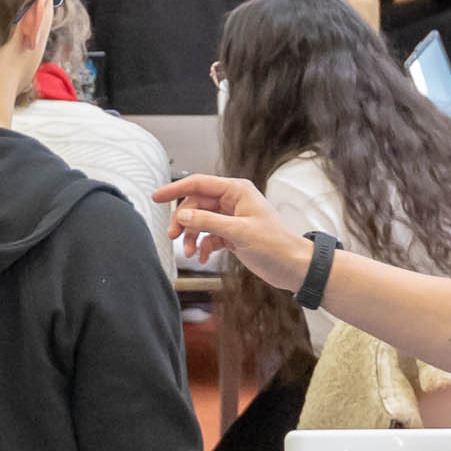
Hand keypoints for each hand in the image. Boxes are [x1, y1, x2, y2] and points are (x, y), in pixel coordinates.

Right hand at [153, 174, 309, 288]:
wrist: (293, 266)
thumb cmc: (276, 245)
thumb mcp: (239, 231)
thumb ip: (208, 221)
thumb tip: (182, 215)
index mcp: (236, 191)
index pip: (198, 184)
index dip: (175, 189)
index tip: (157, 196)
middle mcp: (232, 201)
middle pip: (196, 205)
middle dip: (184, 222)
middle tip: (174, 237)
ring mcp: (231, 218)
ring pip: (200, 222)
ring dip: (192, 237)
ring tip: (191, 252)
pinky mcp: (231, 234)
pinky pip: (208, 236)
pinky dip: (203, 246)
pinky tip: (204, 257)